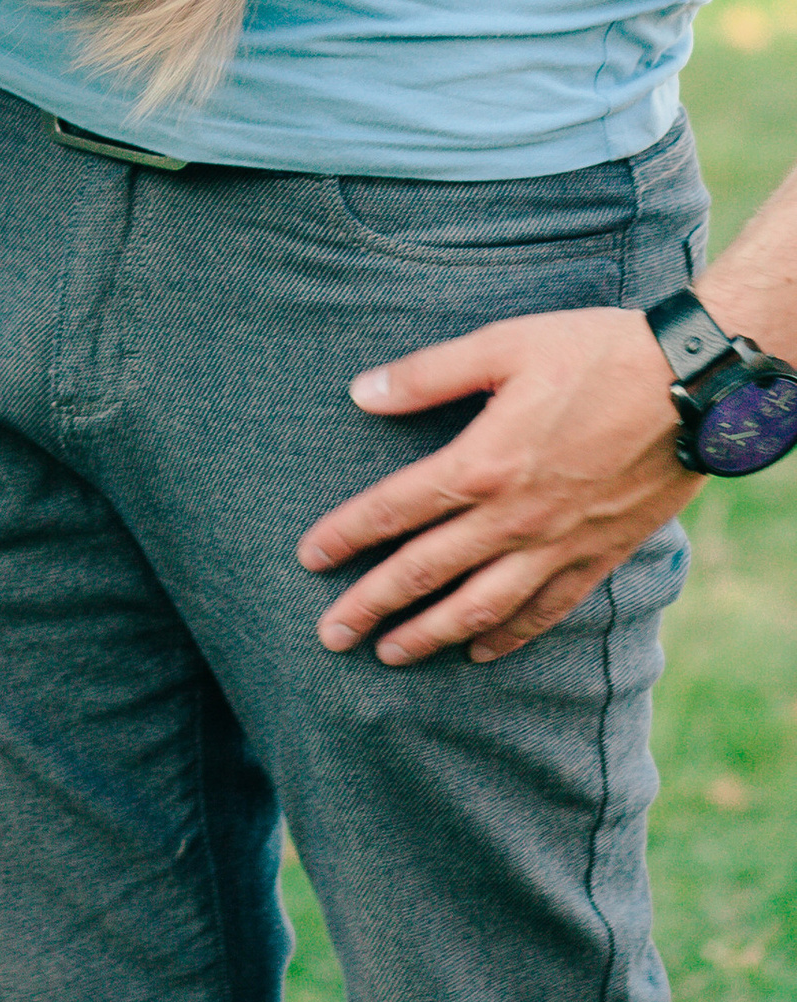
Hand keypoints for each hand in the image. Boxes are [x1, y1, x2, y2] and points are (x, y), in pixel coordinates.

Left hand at [297, 309, 698, 664]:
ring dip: (430, 635)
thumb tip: (359, 392)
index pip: (393, 510)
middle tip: (328, 635)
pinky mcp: (598, 557)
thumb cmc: (595, 353)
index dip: (345, 536)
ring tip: (390, 656)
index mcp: (481, 463)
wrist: (693, 385)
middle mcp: (513, 517)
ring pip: (480, 607)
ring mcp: (557, 544)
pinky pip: (545, 611)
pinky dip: (509, 637)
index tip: (308, 559)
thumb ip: (427, 375)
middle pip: (424, 572)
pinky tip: (480, 652)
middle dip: (370, 606)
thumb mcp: (503, 345)